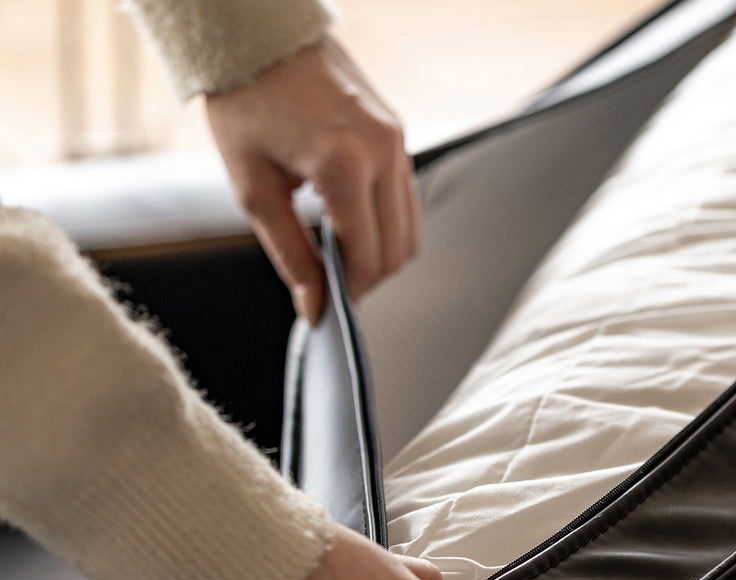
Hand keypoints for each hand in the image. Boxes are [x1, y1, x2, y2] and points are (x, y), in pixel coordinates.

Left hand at [205, 36, 419, 322]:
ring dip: (381, 253)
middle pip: (398, 250)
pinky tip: (351, 223)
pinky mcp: (396, 133)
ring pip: (409, 229)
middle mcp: (380, 151)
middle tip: (336, 285)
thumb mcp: (253, 189)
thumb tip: (314, 306)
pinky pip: (405, 198)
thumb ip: (290, 255)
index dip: (351, 294)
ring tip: (342, 255)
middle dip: (369, 278)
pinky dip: (385, 224)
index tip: (331, 307)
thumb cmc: (244, 101)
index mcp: (342, 165)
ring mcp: (395, 139)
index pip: (367, 259)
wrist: (256, 35)